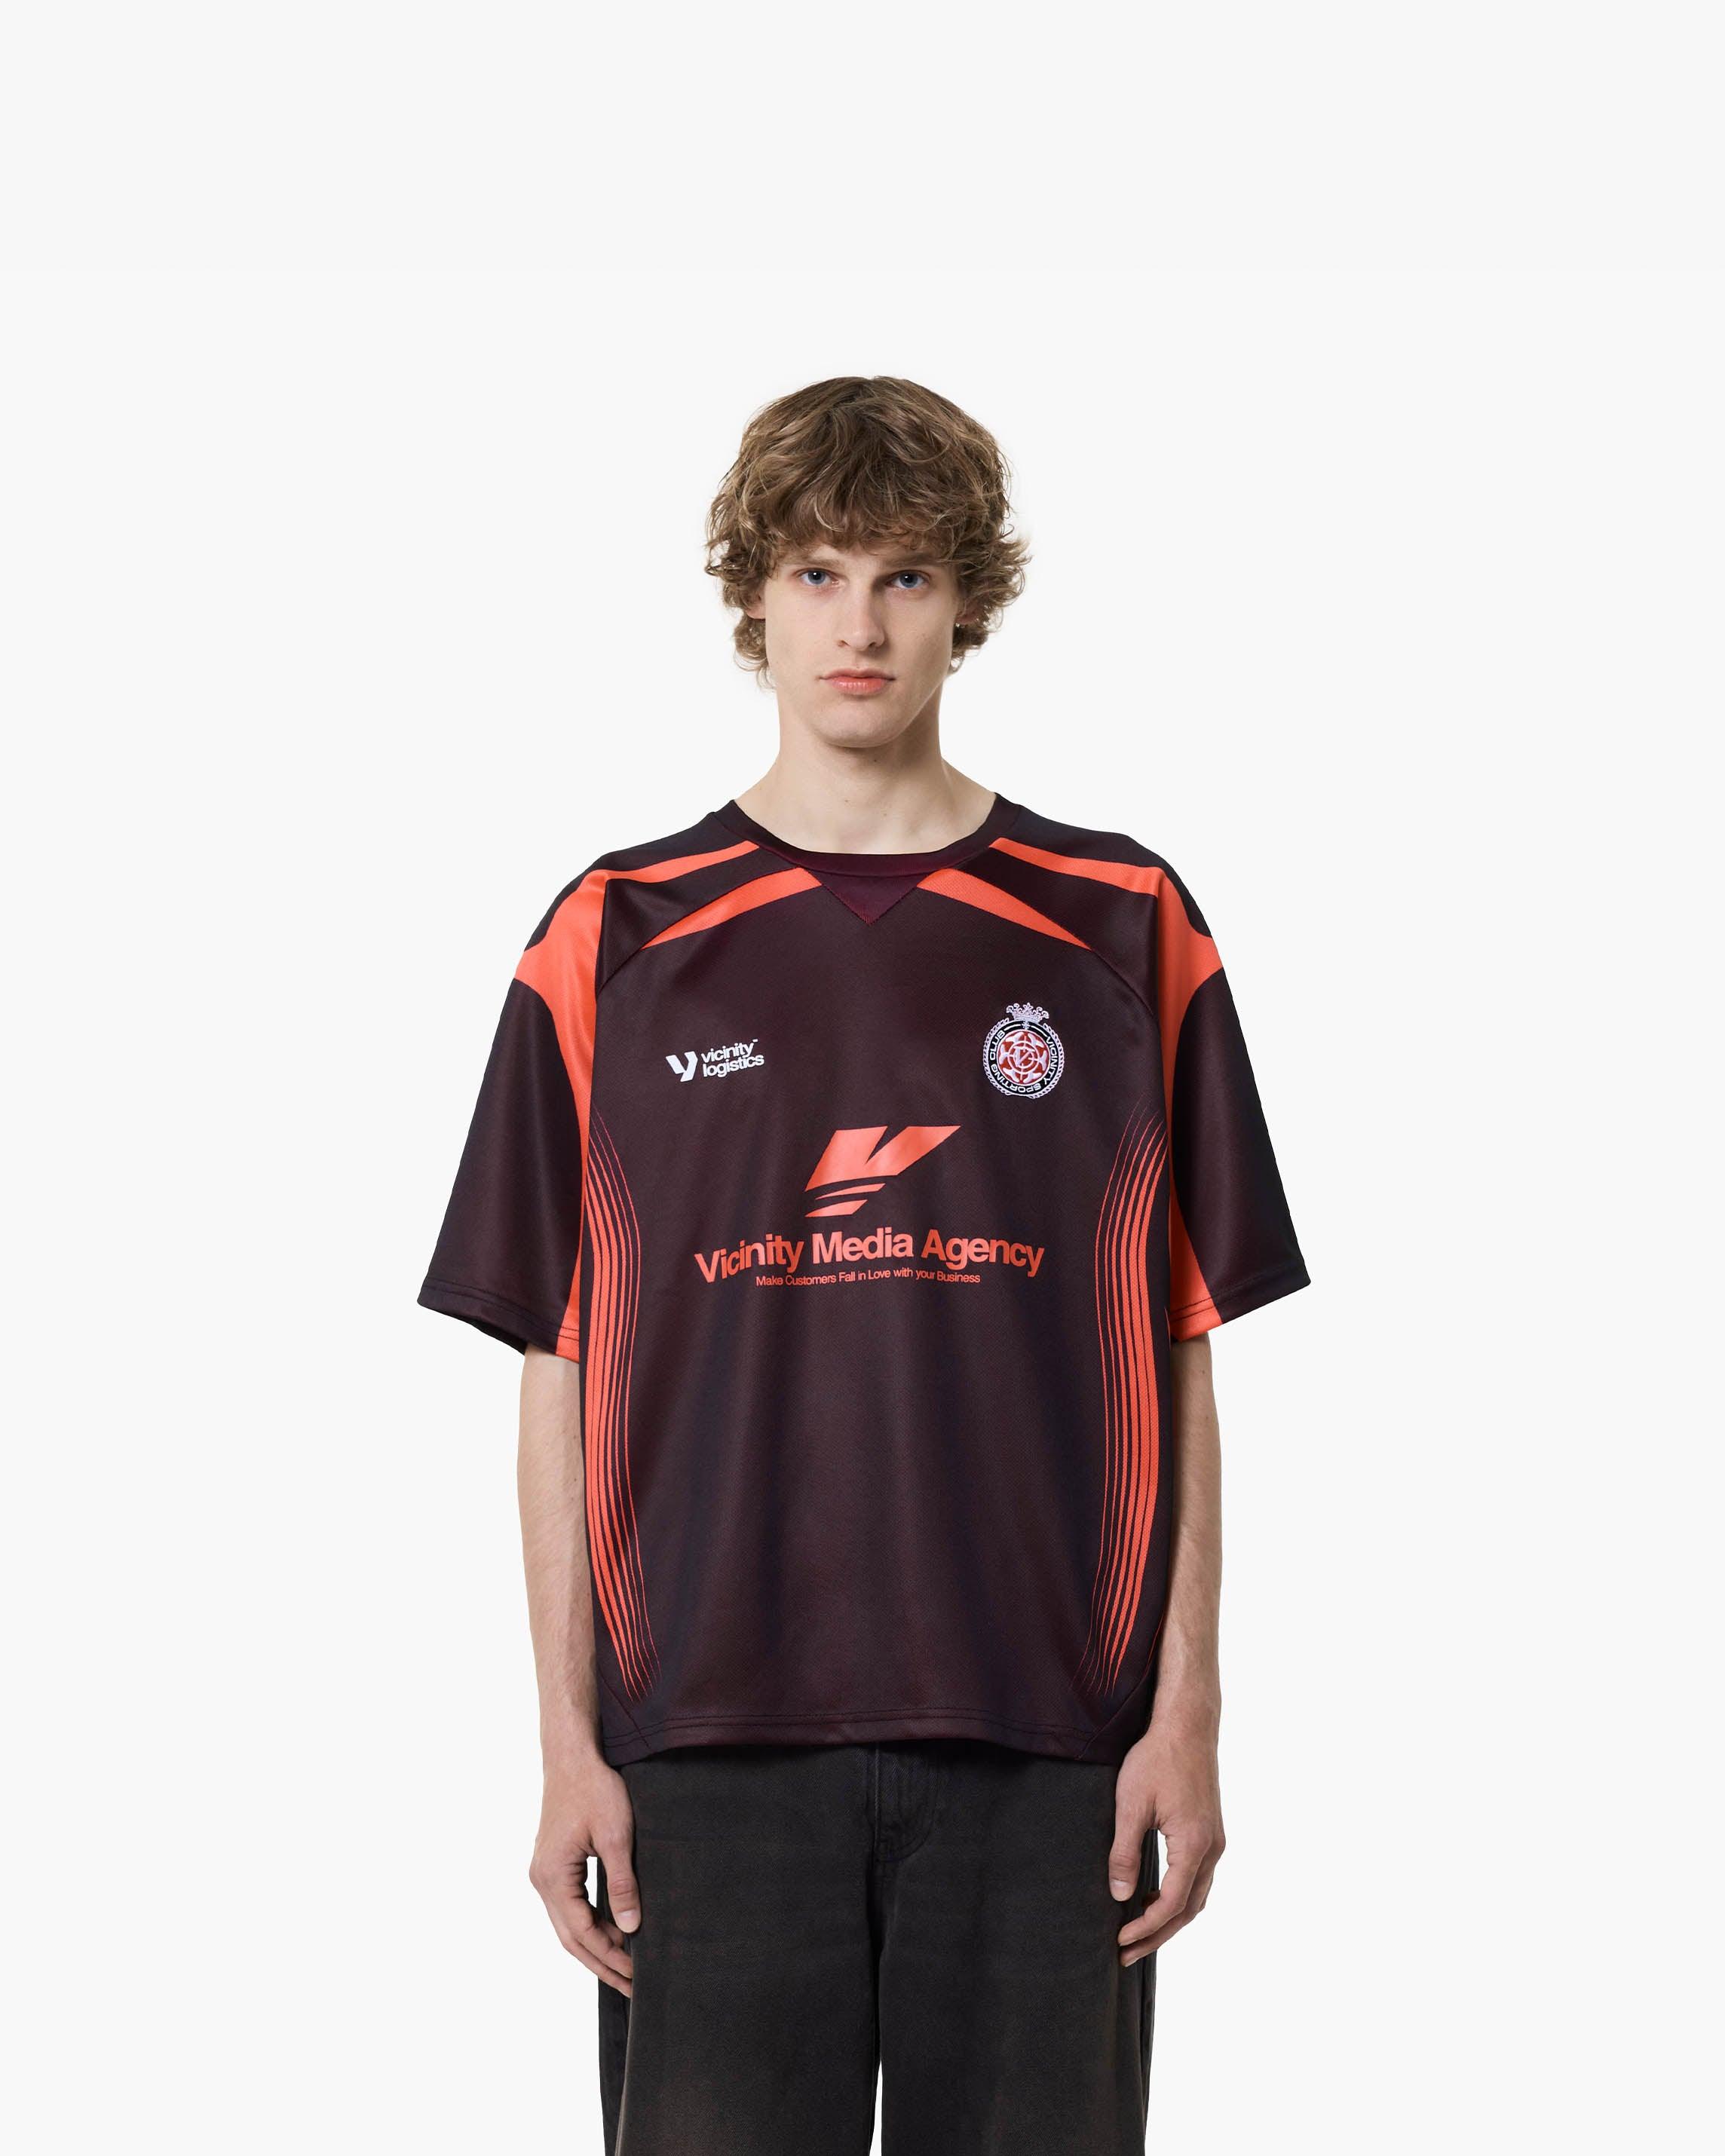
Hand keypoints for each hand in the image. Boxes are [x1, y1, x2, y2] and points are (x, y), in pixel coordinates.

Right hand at [528, 1754, 640, 1994]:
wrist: (572, 1756)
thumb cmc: (594, 1788)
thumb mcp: (616, 1835)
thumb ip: (622, 1884)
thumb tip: (629, 1929)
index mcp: (553, 1877)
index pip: (582, 1933)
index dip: (610, 1958)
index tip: (636, 1976)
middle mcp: (542, 1880)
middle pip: (571, 1938)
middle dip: (602, 1964)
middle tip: (633, 1987)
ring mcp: (545, 1873)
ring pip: (569, 1925)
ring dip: (597, 1946)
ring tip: (627, 1968)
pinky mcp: (554, 1865)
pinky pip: (571, 1906)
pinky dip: (591, 1924)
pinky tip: (613, 1933)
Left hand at [1108, 1708, 1224, 1964]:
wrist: (1187, 1726)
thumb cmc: (1156, 1759)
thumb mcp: (1131, 1804)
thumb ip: (1124, 1852)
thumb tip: (1119, 1895)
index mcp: (1194, 1845)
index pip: (1172, 1903)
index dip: (1146, 1927)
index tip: (1120, 1940)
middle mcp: (1212, 1849)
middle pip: (1188, 1910)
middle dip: (1158, 1935)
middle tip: (1126, 1953)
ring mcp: (1215, 1841)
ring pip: (1197, 1897)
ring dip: (1170, 1919)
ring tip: (1139, 1933)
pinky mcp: (1211, 1832)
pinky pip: (1199, 1878)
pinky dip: (1179, 1897)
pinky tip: (1155, 1897)